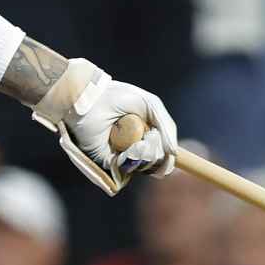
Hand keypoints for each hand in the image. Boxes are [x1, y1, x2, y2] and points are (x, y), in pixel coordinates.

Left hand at [32, 59, 178, 194]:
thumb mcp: (150, 105)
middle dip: (157, 150)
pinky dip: (133, 157)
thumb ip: (167, 126)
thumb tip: (174, 153)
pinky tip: (130, 148)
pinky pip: (127, 167)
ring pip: (144, 166)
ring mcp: (121, 156)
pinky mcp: (107, 161)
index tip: (171, 155)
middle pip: (157, 161)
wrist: (90, 97)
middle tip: (148, 137)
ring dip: (147, 154)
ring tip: (139, 141)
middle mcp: (134, 148)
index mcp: (145, 135)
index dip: (168, 158)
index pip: (163, 155)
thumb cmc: (118, 97)